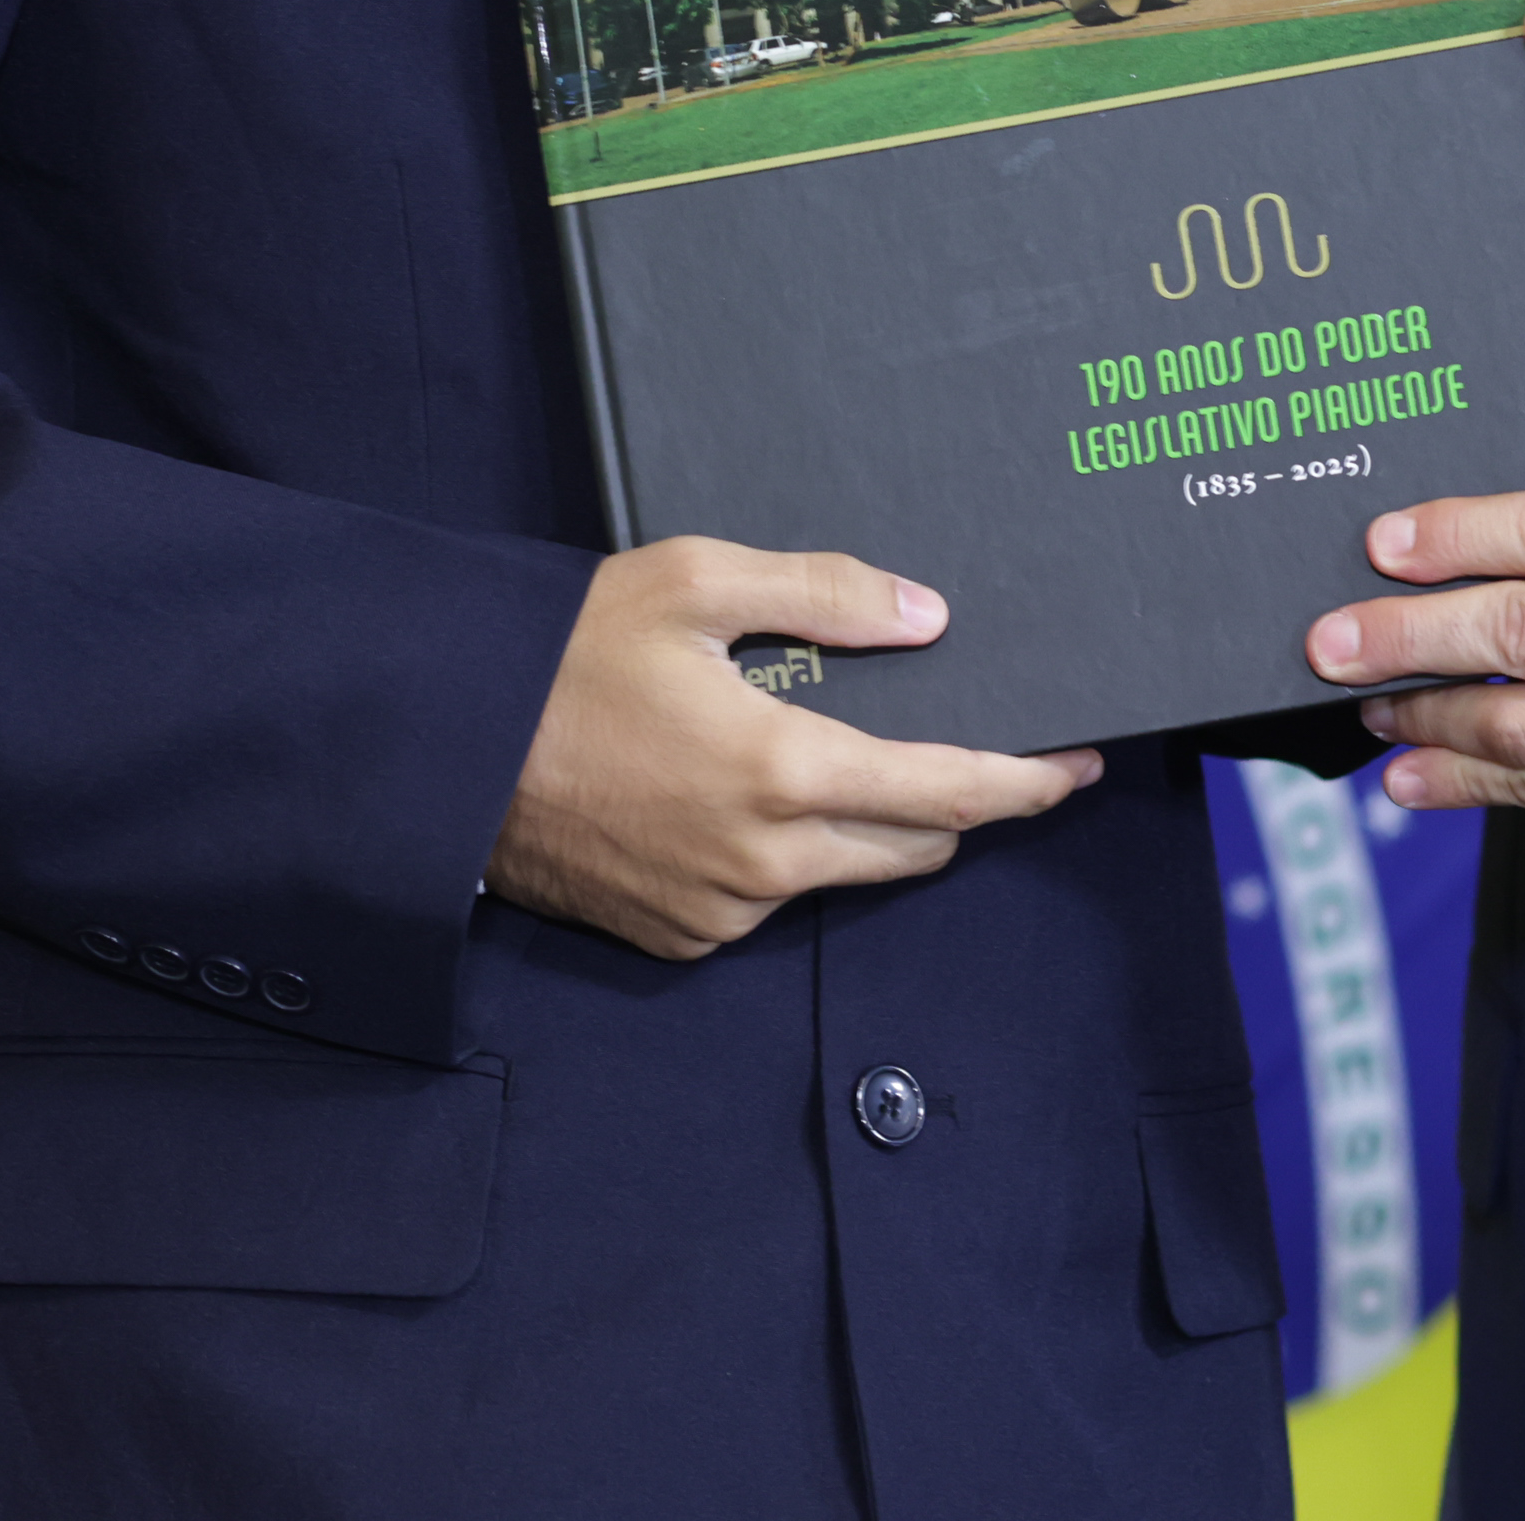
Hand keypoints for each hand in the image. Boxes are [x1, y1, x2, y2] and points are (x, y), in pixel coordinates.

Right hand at [486, 537, 1100, 958]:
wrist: (447, 752)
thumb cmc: (566, 656)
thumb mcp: (695, 583)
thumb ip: (825, 594)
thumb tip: (929, 616)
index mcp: (783, 771)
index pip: (949, 793)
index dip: (1027, 783)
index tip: (1077, 769)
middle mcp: (766, 861)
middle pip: (914, 847)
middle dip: (949, 802)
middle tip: (950, 744)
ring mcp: (722, 913)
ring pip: (842, 874)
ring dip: (856, 825)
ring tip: (805, 751)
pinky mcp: (681, 940)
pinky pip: (769, 902)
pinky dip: (779, 855)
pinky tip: (725, 795)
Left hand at [1304, 490, 1524, 875]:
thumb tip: (1518, 554)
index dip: (1458, 534)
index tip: (1385, 540)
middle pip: (1519, 631)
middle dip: (1406, 633)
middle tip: (1327, 637)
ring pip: (1520, 725)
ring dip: (1423, 716)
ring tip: (1362, 703)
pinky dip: (1472, 788)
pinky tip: (1415, 778)